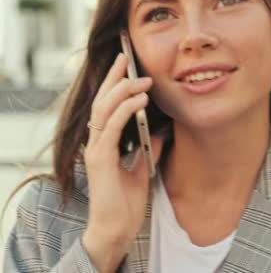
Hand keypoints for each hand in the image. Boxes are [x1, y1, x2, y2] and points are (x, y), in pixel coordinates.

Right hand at [82, 53, 163, 271]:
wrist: (118, 227)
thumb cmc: (127, 201)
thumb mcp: (143, 167)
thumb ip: (148, 147)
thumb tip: (160, 130)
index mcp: (104, 142)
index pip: (106, 105)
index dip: (114, 83)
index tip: (126, 64)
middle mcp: (96, 142)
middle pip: (101, 100)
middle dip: (114, 77)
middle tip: (126, 57)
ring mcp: (96, 149)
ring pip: (104, 109)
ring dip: (123, 90)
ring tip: (143, 80)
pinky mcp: (100, 159)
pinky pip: (112, 127)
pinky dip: (125, 110)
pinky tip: (140, 101)